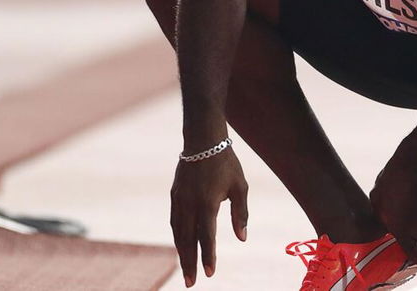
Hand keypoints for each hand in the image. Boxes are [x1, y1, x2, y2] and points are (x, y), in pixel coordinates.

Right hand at [169, 149, 248, 286]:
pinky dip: (177, 236)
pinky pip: (174, 221)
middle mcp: (190, 204)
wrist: (203, 140)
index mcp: (208, 203)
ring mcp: (179, 200)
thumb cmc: (226, 163)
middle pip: (188, 240)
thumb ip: (241, 213)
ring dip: (181, 252)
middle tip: (191, 283)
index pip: (207, 236)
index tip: (210, 273)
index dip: (208, 256)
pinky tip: (181, 245)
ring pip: (178, 232)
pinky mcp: (174, 195)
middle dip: (190, 262)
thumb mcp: (240, 187)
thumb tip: (242, 238)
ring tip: (186, 268)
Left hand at [369, 152, 416, 269]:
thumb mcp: (377, 199)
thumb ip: (382, 217)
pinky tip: (413, 187)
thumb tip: (387, 221)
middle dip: (408, 227)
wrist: (416, 159)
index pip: (412, 251)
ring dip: (413, 211)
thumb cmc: (392, 180)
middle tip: (398, 210)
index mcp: (402, 228)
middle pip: (415, 234)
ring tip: (403, 192)